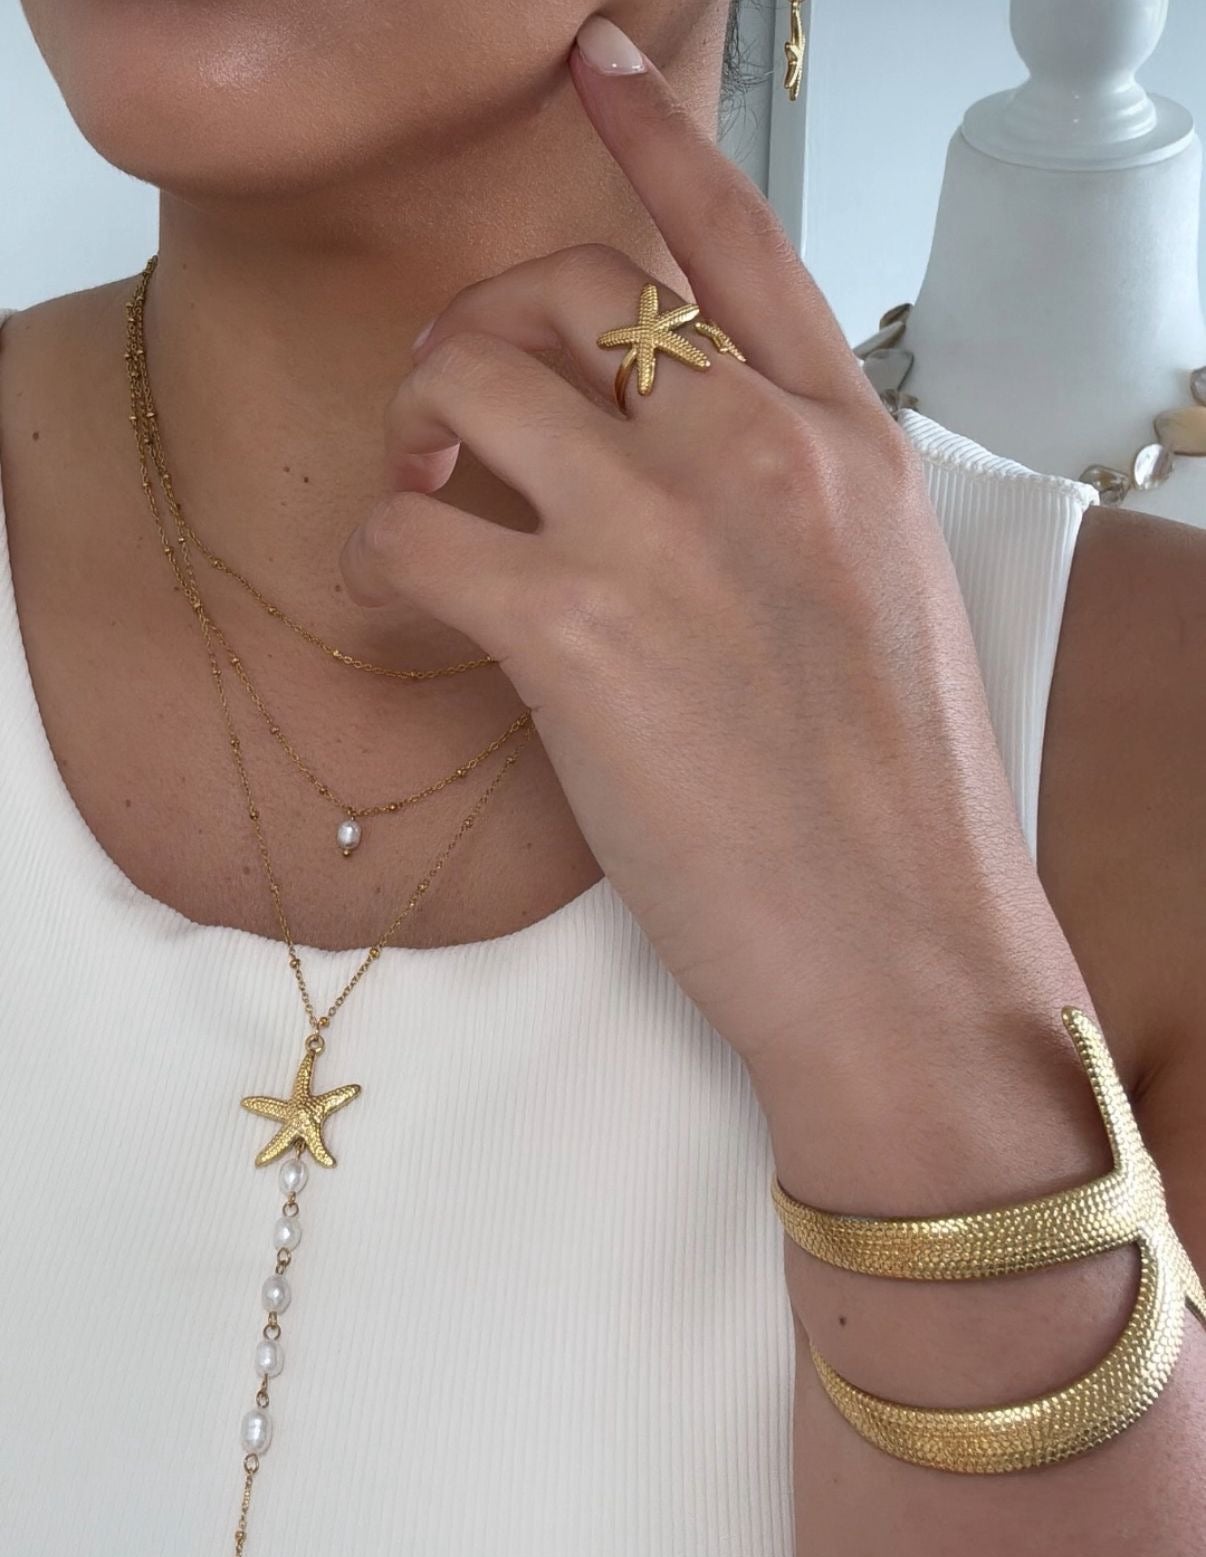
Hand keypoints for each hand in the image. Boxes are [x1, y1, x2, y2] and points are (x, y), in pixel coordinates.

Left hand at [341, 16, 1072, 1151]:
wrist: (902, 947)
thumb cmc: (898, 808)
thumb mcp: (885, 608)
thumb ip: (796, 505)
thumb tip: (686, 469)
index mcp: (847, 441)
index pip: (736, 240)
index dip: (652, 136)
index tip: (592, 63)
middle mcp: (757, 451)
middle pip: (561, 291)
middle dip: (482, 342)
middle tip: (459, 435)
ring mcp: (664, 529)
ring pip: (466, 379)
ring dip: (418, 440)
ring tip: (435, 519)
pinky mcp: (573, 631)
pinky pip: (410, 531)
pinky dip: (389, 564)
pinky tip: (424, 617)